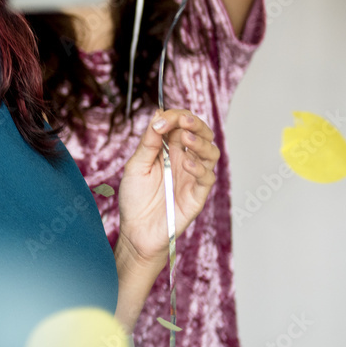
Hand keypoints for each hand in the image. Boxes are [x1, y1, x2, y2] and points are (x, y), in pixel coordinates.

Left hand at [118, 110, 218, 262]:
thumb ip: (149, 142)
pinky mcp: (197, 195)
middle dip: (194, 123)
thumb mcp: (136, 166)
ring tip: (186, 139)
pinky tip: (186, 164)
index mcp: (169, 150)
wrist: (136, 231)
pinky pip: (207, 178)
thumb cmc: (135, 199)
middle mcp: (184, 160)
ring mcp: (192, 177)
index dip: (174, 117)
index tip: (162, 119)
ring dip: (200, 142)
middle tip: (183, 121)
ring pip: (210, 152)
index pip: (180, 125)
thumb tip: (158, 115)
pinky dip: (199, 168)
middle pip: (201, 134)